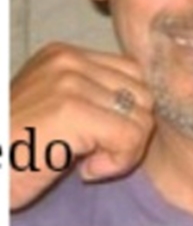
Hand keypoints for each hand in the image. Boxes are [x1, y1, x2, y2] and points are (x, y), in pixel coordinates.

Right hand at [10, 42, 152, 210]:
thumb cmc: (16, 148)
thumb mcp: (56, 105)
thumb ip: (93, 94)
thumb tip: (143, 105)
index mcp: (65, 55)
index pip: (132, 72)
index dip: (129, 108)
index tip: (103, 134)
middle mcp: (68, 60)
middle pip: (142, 92)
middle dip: (131, 128)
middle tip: (99, 150)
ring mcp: (69, 82)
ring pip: (141, 115)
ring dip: (124, 148)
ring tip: (91, 159)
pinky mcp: (70, 110)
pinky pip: (129, 136)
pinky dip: (117, 162)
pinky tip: (86, 171)